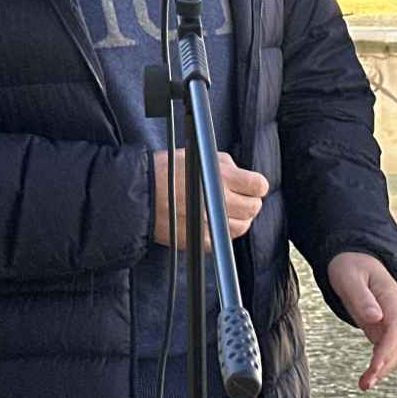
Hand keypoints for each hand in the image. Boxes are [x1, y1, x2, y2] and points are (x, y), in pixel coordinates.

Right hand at [151, 150, 267, 250]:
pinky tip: (213, 223)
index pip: (258, 186)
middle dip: (249, 202)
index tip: (250, 186)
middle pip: (253, 208)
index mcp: (221, 177)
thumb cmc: (165, 170)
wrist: (138, 193)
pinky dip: (222, 233)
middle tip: (239, 199)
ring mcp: (209, 223)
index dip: (256, 186)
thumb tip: (243, 177)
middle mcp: (218, 201)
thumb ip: (226, 166)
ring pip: (242, 227)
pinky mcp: (198, 239)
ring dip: (239, 219)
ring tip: (227, 212)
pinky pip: (223, 241)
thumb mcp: (200, 155)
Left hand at [328, 252, 396, 391]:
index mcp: (393, 298)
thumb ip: (362, 298)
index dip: (386, 351)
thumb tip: (375, 318)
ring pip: (394, 350)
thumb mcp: (350, 278)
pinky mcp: (384, 327)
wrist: (354, 259)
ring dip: (383, 369)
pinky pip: (386, 348)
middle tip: (365, 384)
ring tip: (364, 385)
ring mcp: (393, 320)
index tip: (375, 369)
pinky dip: (379, 364)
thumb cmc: (350, 266)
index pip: (394, 330)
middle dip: (384, 366)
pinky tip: (369, 377)